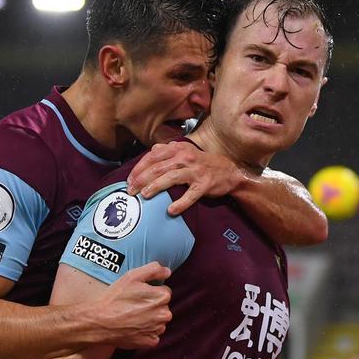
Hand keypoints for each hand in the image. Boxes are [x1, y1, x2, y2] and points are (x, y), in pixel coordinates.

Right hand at [92, 263, 172, 348]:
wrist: (100, 322)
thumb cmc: (115, 298)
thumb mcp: (132, 276)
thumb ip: (153, 270)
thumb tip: (168, 271)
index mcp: (162, 296)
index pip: (164, 292)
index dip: (150, 292)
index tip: (138, 295)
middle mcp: (164, 314)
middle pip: (163, 307)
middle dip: (152, 305)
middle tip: (133, 306)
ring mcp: (158, 329)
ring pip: (158, 321)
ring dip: (150, 319)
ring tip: (132, 317)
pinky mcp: (151, 342)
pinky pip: (153, 335)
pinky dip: (145, 332)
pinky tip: (133, 328)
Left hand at [126, 140, 247, 215]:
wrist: (229, 171)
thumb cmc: (203, 163)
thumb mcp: (186, 151)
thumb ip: (168, 150)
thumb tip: (152, 150)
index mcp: (178, 148)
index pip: (153, 156)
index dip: (139, 167)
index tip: (129, 179)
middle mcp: (186, 157)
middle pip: (158, 167)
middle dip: (141, 179)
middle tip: (130, 190)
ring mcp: (195, 171)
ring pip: (171, 177)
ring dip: (156, 187)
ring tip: (144, 195)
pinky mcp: (204, 184)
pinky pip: (190, 195)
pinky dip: (180, 203)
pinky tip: (171, 210)